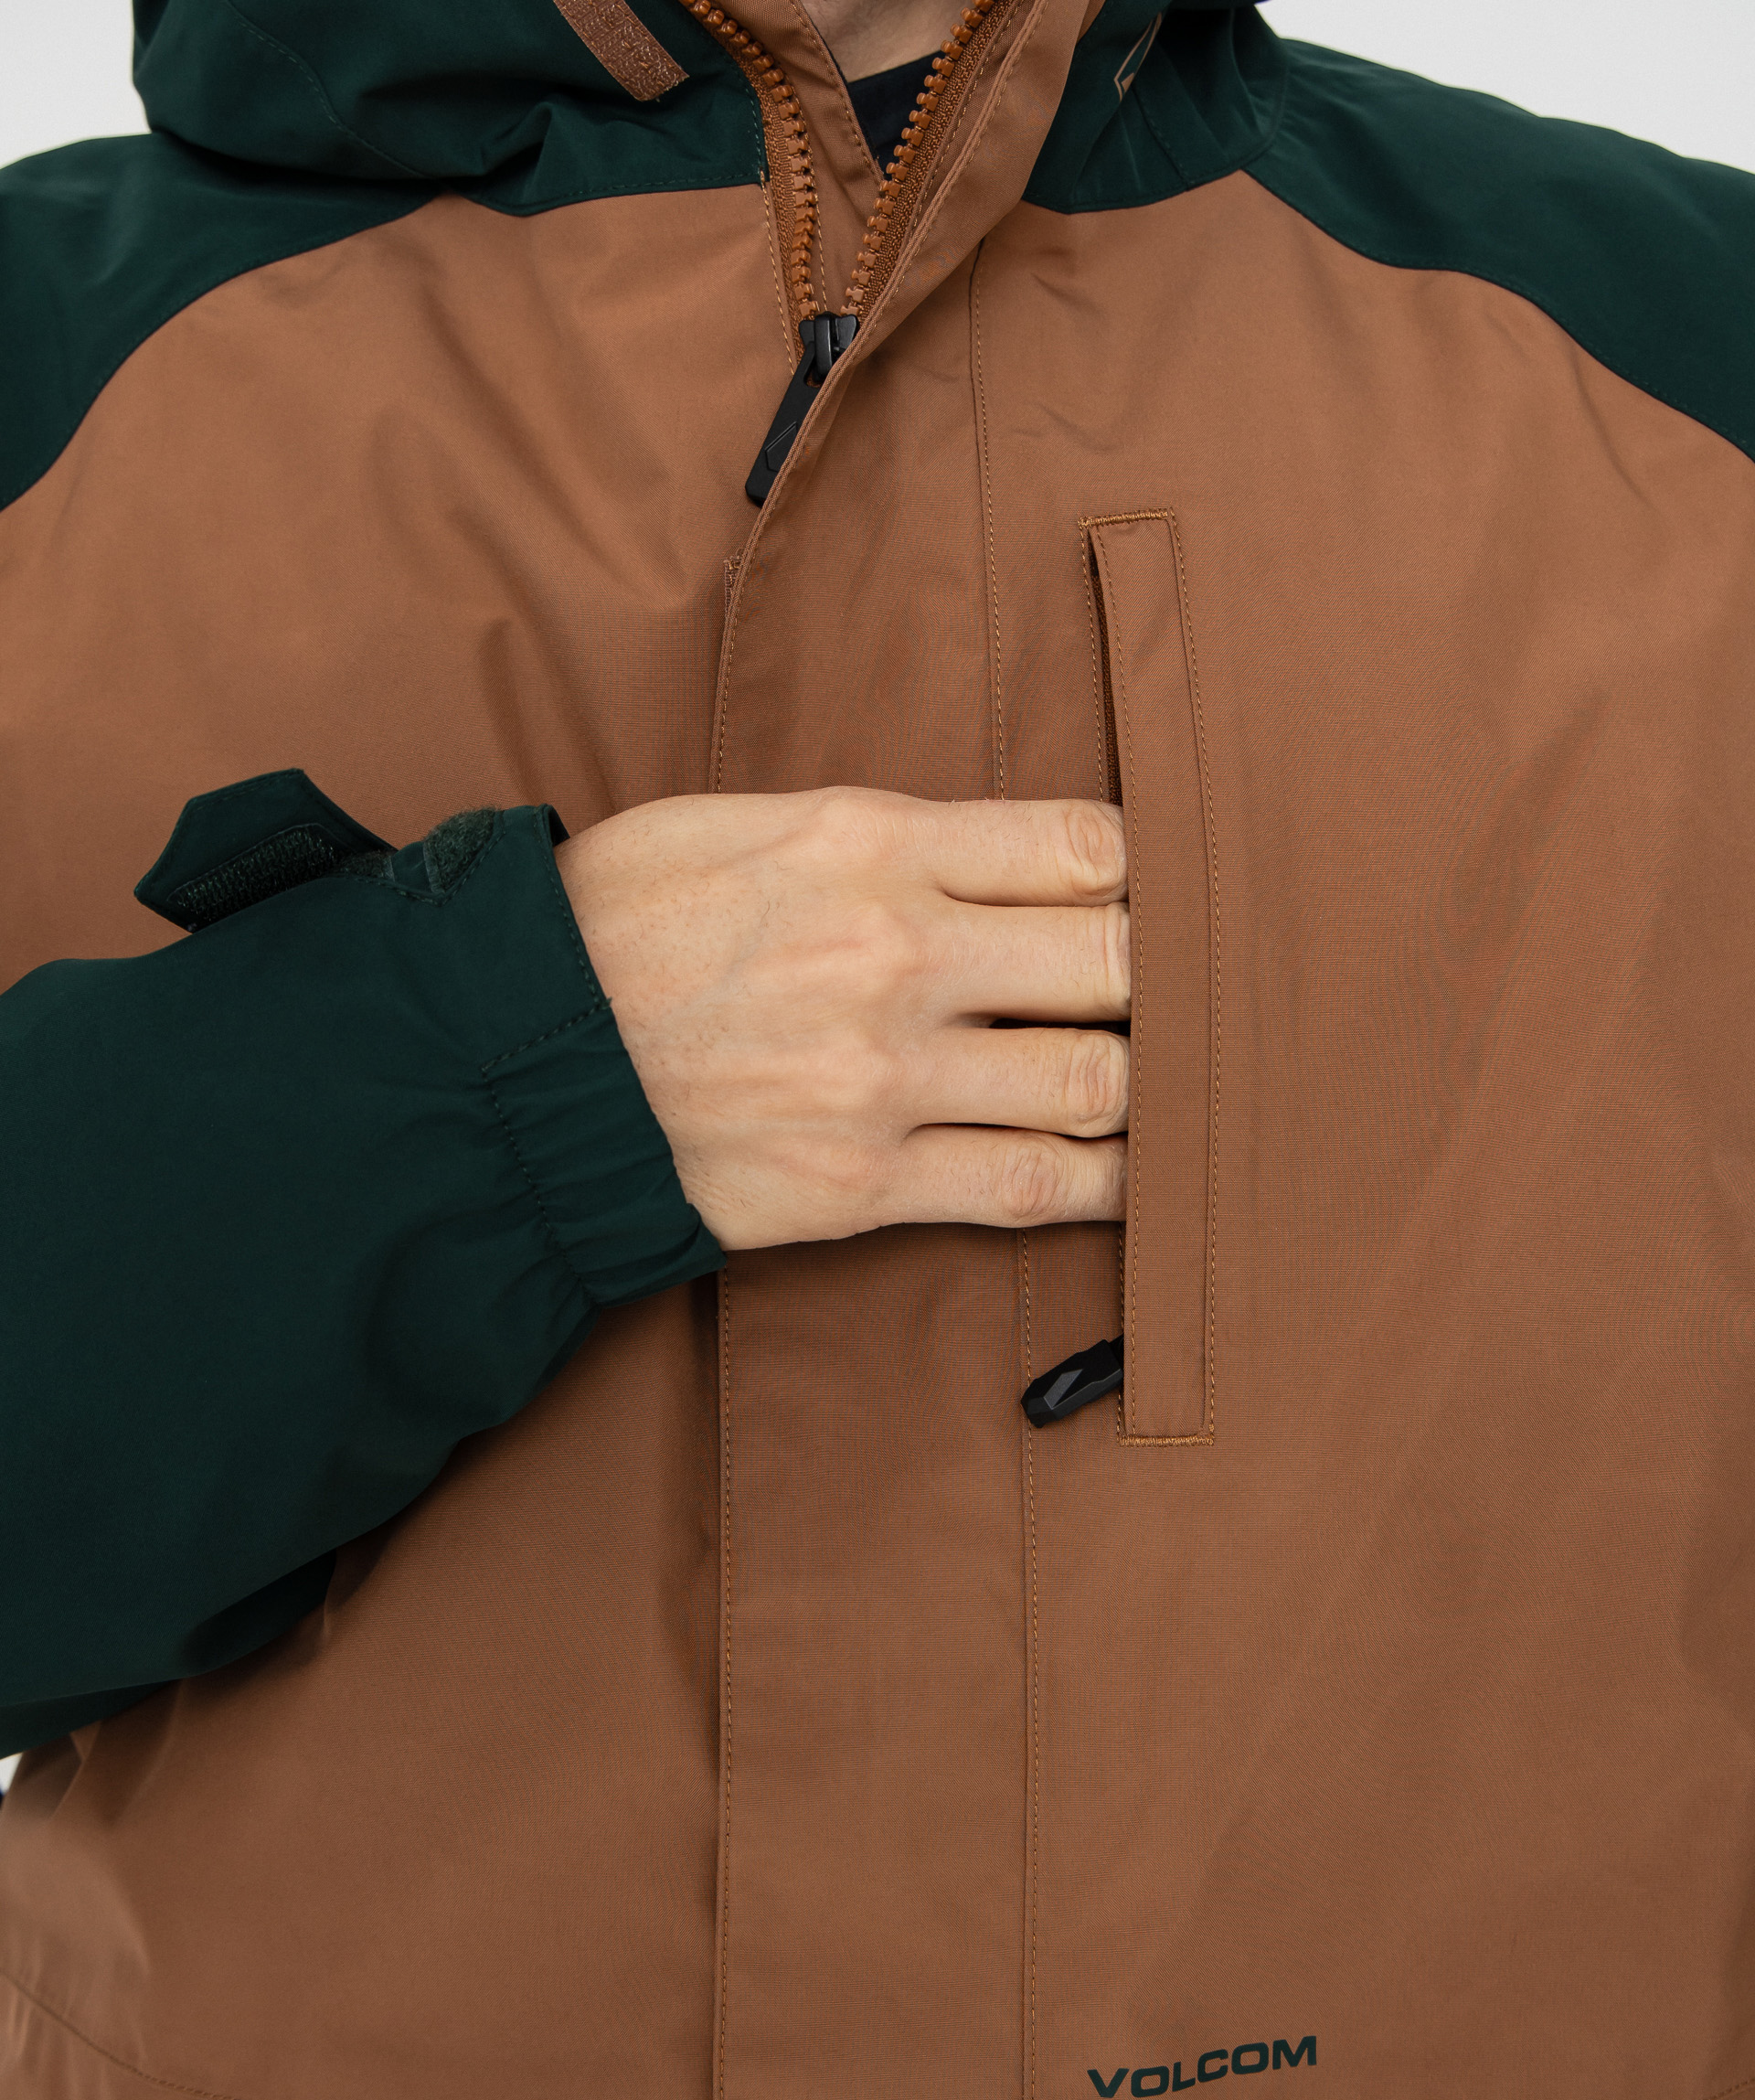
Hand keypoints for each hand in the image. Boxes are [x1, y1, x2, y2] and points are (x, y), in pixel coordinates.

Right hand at [556, 788, 1128, 1250]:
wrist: (511, 1065)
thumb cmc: (618, 926)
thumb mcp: (743, 824)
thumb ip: (884, 836)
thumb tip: (1000, 861)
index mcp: (869, 843)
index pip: (1086, 844)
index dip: (1151, 872)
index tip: (1153, 897)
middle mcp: (894, 954)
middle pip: (1119, 962)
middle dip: (1166, 978)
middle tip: (1175, 993)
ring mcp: (883, 1077)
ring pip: (1098, 1082)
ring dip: (1146, 1084)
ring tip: (1157, 1081)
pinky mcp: (862, 1183)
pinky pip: (1034, 1187)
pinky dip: (1107, 1184)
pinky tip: (1129, 1173)